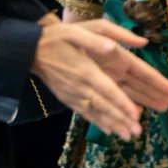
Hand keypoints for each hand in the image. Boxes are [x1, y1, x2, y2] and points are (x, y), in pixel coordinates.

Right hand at [32, 19, 167, 138]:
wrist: (29, 50)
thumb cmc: (57, 38)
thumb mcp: (76, 31)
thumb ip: (97, 39)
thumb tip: (114, 46)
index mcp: (85, 70)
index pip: (106, 89)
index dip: (121, 102)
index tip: (135, 114)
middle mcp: (79, 86)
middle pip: (103, 106)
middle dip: (121, 119)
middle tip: (137, 132)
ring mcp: (72, 95)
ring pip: (95, 112)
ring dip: (112, 124)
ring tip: (128, 136)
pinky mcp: (67, 98)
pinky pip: (84, 112)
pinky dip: (97, 122)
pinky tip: (109, 130)